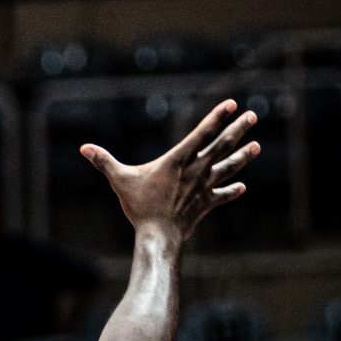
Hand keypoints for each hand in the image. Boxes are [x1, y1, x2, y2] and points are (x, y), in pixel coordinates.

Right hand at [81, 99, 259, 240]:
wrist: (159, 236)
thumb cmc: (140, 207)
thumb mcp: (120, 180)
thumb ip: (104, 162)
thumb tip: (84, 148)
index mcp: (178, 160)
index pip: (201, 133)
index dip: (217, 118)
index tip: (231, 104)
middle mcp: (196, 171)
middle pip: (222, 146)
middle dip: (238, 129)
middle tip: (253, 115)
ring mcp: (203, 188)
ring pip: (228, 168)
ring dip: (243, 156)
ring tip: (256, 146)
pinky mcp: (205, 204)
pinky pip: (222, 195)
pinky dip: (232, 191)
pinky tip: (241, 186)